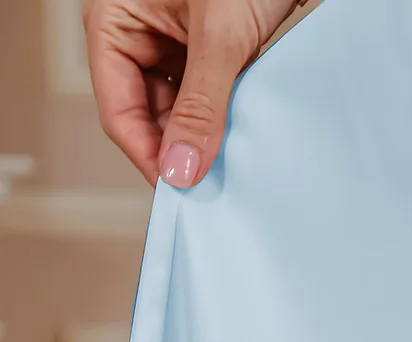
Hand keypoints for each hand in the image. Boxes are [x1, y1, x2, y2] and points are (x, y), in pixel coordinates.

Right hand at [84, 0, 303, 188]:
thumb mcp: (221, 38)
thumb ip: (202, 106)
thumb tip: (181, 170)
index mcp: (114, 23)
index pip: (119, 111)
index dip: (149, 156)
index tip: (181, 196)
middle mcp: (138, 34)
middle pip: (149, 115)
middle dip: (180, 150)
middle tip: (214, 191)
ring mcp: (172, 43)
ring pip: (181, 110)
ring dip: (205, 137)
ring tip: (234, 167)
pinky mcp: (207, 49)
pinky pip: (208, 97)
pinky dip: (225, 119)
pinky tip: (245, 140)